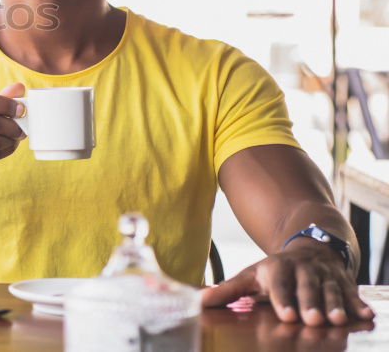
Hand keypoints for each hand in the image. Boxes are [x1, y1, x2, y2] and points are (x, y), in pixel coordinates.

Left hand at [201, 240, 374, 325]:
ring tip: (336, 320)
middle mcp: (303, 270)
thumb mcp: (250, 276)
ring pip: (331, 290)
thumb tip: (200, 302)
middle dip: (310, 302)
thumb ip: (228, 290)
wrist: (310, 245)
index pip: (279, 284)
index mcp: (278, 269)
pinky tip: (365, 315)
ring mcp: (325, 275)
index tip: (285, 314)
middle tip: (312, 319)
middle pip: (307, 287)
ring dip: (335, 304)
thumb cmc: (275, 270)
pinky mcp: (344, 282)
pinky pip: (353, 293)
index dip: (282, 298)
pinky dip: (358, 304)